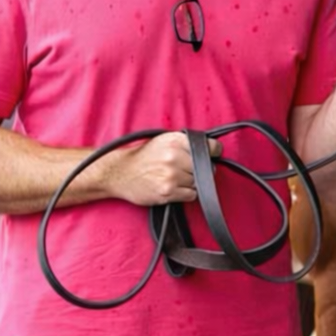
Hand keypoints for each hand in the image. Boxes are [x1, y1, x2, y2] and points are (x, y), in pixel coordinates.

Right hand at [104, 132, 221, 206]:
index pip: (211, 147)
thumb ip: (186, 143)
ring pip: (198, 182)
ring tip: (176, 178)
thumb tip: (211, 149)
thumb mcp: (165, 140)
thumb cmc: (144, 156)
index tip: (213, 155)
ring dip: (191, 182)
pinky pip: (191, 195)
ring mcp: (171, 176)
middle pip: (206, 167)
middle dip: (200, 169)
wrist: (120, 172)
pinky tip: (174, 187)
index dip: (214, 152)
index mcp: (176, 141)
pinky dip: (186, 193)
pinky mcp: (167, 192)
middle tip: (187, 169)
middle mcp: (175, 157)